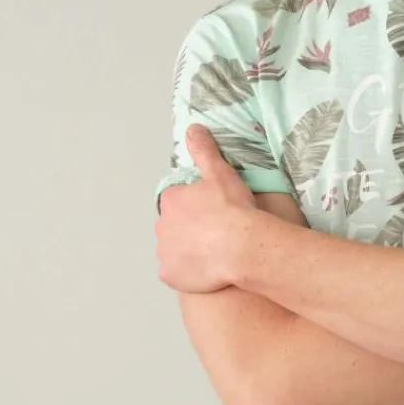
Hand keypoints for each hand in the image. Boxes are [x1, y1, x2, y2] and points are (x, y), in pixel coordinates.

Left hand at [155, 126, 256, 292]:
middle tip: (215, 233)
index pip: (177, 202)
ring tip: (214, 253)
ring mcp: (164, 252)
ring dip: (187, 251)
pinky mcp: (170, 275)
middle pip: (174, 227)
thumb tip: (193, 129)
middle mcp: (161, 226)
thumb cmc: (233, 209)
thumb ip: (204, 151)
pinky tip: (206, 270)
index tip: (213, 212)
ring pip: (174, 250)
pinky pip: (176, 274)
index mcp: (171, 200)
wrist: (242, 247)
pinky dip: (187, 272)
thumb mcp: (220, 172)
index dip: (195, 207)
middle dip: (189, 229)